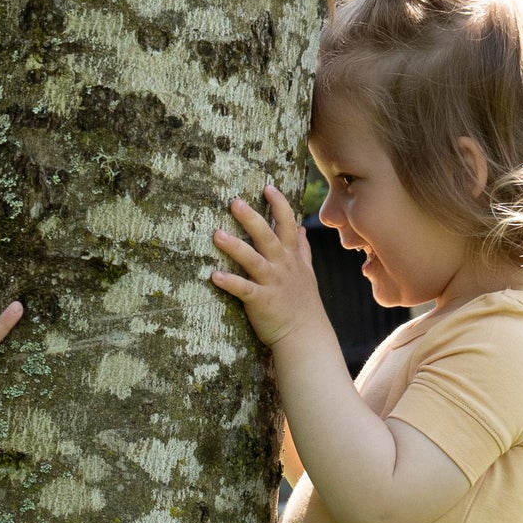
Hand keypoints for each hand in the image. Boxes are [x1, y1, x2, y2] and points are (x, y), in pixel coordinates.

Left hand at [211, 185, 324, 347]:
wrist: (306, 336)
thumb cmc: (303, 305)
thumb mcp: (307, 274)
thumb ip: (303, 251)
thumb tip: (302, 230)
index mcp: (291, 258)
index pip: (287, 225)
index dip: (279, 205)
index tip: (268, 187)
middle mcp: (282, 267)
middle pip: (267, 236)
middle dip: (251, 218)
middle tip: (234, 202)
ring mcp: (272, 283)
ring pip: (253, 260)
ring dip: (235, 247)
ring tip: (216, 234)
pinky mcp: (261, 301)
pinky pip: (244, 289)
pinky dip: (230, 282)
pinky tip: (214, 275)